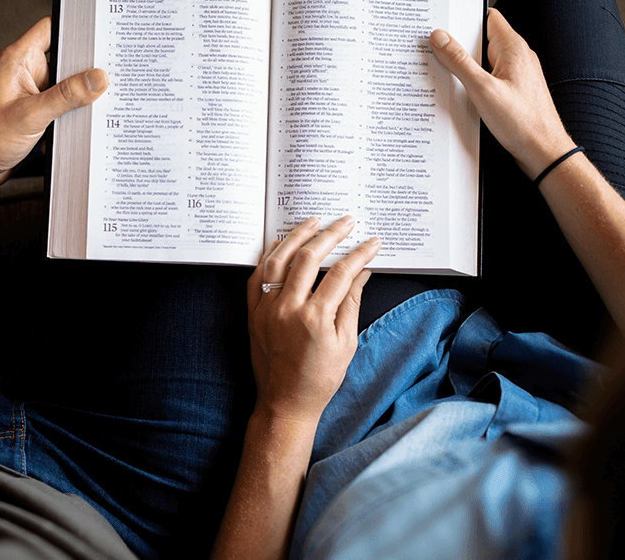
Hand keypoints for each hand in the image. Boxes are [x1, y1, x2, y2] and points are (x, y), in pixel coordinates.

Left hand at [0, 16, 107, 190]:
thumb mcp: (30, 115)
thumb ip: (66, 96)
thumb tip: (98, 78)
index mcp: (18, 59)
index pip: (52, 28)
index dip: (76, 28)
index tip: (101, 34)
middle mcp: (26, 72)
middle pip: (66, 58)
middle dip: (86, 68)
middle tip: (109, 75)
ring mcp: (33, 92)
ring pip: (68, 84)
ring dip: (81, 95)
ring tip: (98, 101)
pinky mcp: (38, 112)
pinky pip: (64, 105)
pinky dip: (74, 112)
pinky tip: (83, 121)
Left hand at [247, 216, 378, 421]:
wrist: (284, 403)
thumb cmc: (320, 378)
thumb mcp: (346, 343)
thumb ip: (351, 303)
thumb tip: (362, 272)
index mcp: (315, 318)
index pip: (341, 273)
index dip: (359, 254)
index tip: (372, 242)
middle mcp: (288, 308)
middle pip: (309, 257)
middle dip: (330, 234)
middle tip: (345, 221)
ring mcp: (266, 309)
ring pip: (279, 260)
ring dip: (296, 236)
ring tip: (313, 221)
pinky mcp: (252, 313)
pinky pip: (256, 276)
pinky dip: (268, 256)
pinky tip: (279, 243)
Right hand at [429, 8, 574, 178]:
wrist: (543, 152)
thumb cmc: (522, 122)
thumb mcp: (482, 89)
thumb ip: (459, 61)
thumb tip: (440, 37)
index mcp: (513, 48)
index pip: (487, 17)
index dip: (464, 16)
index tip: (442, 20)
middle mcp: (516, 58)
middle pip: (482, 39)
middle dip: (459, 44)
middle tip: (434, 49)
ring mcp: (515, 75)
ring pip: (483, 61)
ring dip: (464, 66)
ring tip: (443, 73)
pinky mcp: (512, 92)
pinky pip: (488, 78)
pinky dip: (473, 82)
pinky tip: (460, 93)